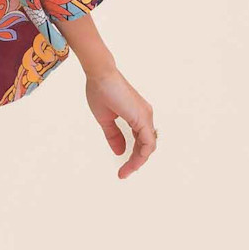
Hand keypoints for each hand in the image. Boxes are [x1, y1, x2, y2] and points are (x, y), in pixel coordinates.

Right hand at [83, 65, 156, 179]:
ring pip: (149, 146)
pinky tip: (130, 163)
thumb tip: (120, 152)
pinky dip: (141, 155)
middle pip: (146, 146)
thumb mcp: (106, 120)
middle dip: (135, 162)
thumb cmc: (101, 91)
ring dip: (138, 162)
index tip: (122, 170)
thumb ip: (114, 136)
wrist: (100, 75)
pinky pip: (148, 143)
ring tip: (125, 172)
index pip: (140, 142)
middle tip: (123, 174)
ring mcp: (146, 116)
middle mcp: (145, 116)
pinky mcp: (143, 118)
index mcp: (137, 116)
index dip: (133, 157)